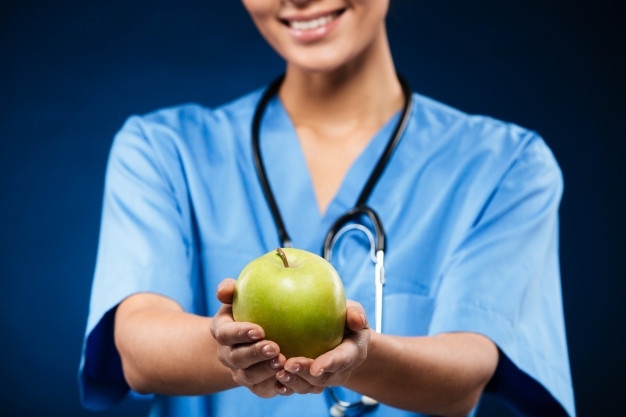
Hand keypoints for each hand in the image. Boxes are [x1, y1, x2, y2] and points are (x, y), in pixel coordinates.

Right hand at [211, 278, 287, 397]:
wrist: (252, 336)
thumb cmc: (249, 307)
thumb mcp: (239, 295)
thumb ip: (230, 289)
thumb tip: (225, 289)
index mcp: (222, 331)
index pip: (225, 334)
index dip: (240, 333)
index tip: (259, 330)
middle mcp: (227, 354)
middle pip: (236, 358)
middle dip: (254, 354)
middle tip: (274, 347)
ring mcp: (240, 371)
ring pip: (248, 377)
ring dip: (265, 371)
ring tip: (283, 362)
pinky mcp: (256, 385)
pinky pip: (263, 390)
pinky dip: (275, 387)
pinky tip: (289, 381)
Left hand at [275, 300, 369, 394]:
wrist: (342, 336)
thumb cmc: (346, 318)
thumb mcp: (354, 311)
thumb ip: (355, 313)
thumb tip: (357, 320)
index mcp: (352, 353)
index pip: (342, 359)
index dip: (329, 364)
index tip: (316, 367)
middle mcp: (339, 370)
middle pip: (323, 378)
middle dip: (305, 374)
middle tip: (288, 365)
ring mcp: (324, 378)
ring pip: (309, 386)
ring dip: (293, 382)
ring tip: (278, 374)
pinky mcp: (310, 381)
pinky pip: (299, 388)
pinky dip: (287, 387)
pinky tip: (275, 383)